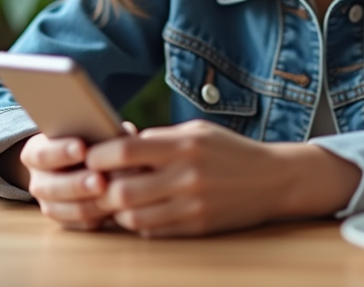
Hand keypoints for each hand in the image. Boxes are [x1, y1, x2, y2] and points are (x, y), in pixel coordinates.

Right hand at [18, 122, 138, 231]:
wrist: (79, 165)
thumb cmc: (86, 141)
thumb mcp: (87, 130)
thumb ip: (100, 130)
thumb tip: (124, 132)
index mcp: (35, 153)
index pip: (42, 154)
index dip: (60, 151)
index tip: (82, 148)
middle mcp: (37, 181)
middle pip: (52, 186)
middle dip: (77, 183)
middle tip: (99, 179)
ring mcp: (48, 204)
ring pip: (64, 209)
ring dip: (87, 203)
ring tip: (108, 193)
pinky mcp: (66, 221)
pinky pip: (79, 223)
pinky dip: (97, 216)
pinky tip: (113, 208)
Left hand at [82, 120, 360, 237]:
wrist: (274, 179)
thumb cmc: (230, 150)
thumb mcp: (197, 131)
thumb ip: (159, 139)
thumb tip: (116, 141)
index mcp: (184, 145)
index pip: (126, 151)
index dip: (98, 155)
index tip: (88, 155)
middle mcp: (186, 176)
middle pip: (122, 190)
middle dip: (101, 188)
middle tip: (96, 182)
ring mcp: (192, 205)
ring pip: (132, 216)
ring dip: (117, 208)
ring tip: (117, 197)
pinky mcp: (197, 227)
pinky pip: (152, 231)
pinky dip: (139, 222)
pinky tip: (140, 210)